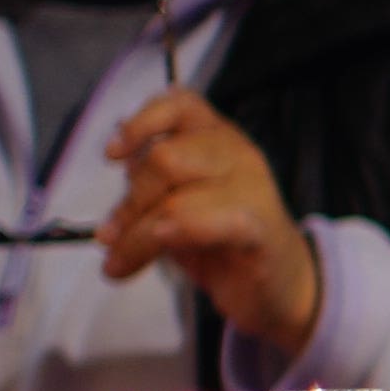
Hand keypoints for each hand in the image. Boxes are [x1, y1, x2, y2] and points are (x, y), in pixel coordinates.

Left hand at [98, 89, 324, 350]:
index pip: (180, 104)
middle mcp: (238, 154)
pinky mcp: (258, 230)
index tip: (112, 156)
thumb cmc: (223, 241)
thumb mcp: (179, 201)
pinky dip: (172, 234)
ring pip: (174, 199)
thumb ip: (151, 179)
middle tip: (110, 238)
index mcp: (218, 138)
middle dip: (129, 203)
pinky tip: (151, 250)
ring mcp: (252, 190)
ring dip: (136, 234)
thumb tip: (118, 159)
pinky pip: (204, 224)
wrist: (279, 286)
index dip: (141, 123)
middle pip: (164, 159)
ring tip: (120, 261)